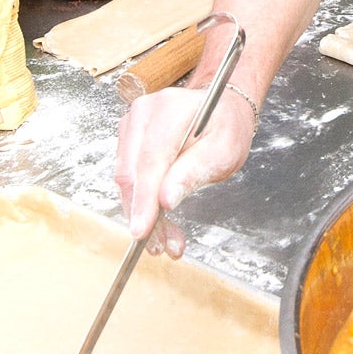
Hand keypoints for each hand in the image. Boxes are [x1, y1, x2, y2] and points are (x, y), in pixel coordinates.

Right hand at [114, 85, 256, 256]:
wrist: (221, 110)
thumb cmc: (226, 127)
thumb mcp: (224, 150)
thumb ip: (194, 172)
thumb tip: (164, 199)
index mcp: (170, 109)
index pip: (150, 160)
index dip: (144, 199)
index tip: (142, 229)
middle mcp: (144, 113)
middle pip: (132, 173)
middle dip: (144, 214)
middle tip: (162, 244)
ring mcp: (132, 124)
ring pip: (126, 180)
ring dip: (143, 213)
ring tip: (166, 238)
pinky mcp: (128, 139)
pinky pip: (128, 178)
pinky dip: (142, 203)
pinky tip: (159, 221)